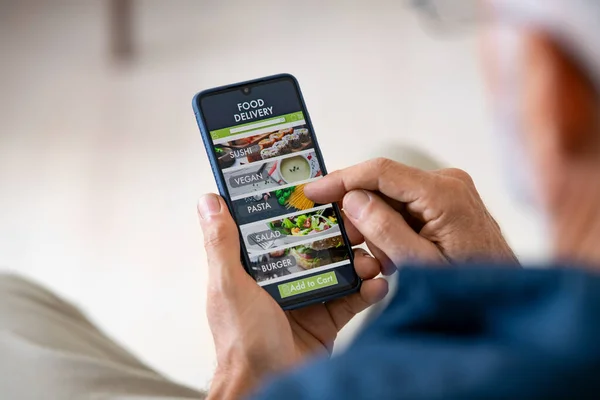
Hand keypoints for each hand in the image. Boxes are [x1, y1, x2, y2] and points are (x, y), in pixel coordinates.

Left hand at [197, 194, 387, 399]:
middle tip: (357, 224)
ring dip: (357, 260)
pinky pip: (351, 298)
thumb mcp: (229, 286)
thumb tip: (209, 203)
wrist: (270, 386)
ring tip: (371, 257)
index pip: (277, 229)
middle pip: (314, 246)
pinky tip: (376, 283)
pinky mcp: (327, 319)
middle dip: (338, 234)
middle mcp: (281, 280)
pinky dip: (367, 290)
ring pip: (337, 269)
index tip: (318, 192)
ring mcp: (306, 298)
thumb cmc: (242, 343)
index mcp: (255, 268)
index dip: (296, 210)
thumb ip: (221, 245)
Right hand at [304, 158, 517, 272]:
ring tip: (381, 259)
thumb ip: (384, 229)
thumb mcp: (419, 264)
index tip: (312, 190)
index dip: (341, 179)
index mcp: (443, 194)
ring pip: (391, 196)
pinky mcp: (447, 200)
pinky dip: (392, 226)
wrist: (507, 297)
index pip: (380, 172)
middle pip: (383, 184)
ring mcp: (449, 190)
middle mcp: (447, 182)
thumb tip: (352, 199)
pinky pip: (406, 205)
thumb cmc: (469, 286)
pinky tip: (394, 253)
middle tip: (346, 241)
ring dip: (376, 223)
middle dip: (359, 210)